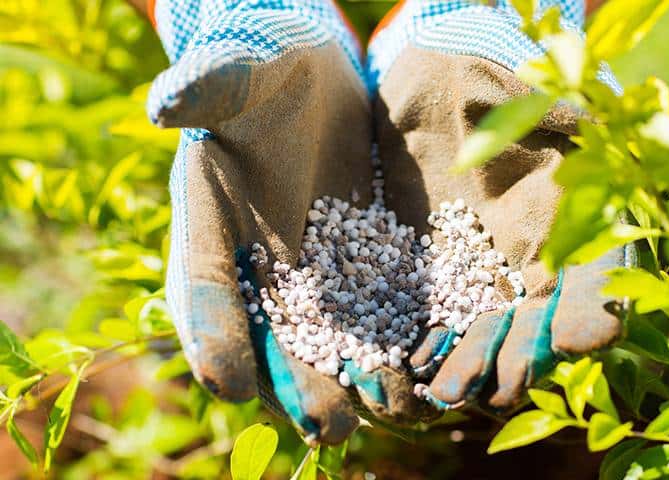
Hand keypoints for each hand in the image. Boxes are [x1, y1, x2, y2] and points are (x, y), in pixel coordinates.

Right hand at [148, 0, 383, 443]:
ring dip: (355, 377)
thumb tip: (168, 100)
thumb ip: (208, 88)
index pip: (205, 289)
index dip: (213, 334)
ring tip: (389, 410)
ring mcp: (313, 270)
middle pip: (272, 336)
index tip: (229, 380)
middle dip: (298, 382)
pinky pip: (377, 308)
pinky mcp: (363, 261)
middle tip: (328, 425)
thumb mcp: (237, 74)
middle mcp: (260, 265)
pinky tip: (426, 369)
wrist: (312, 78)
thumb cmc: (262, 71)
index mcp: (211, 228)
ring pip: (329, 337)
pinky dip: (397, 340)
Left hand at [369, 0, 631, 413]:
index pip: (593, 282)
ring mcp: (477, 280)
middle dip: (518, 359)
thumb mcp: (535, 110)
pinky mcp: (427, 281)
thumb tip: (587, 155)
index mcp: (571, 230)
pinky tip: (408, 366)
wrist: (433, 90)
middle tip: (499, 386)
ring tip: (446, 390)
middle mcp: (529, 268)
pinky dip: (419, 347)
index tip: (582, 333)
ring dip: (468, 368)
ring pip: (481, 337)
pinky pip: (427, 323)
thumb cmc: (495, 92)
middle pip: (533, 328)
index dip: (591, 310)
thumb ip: (560, 141)